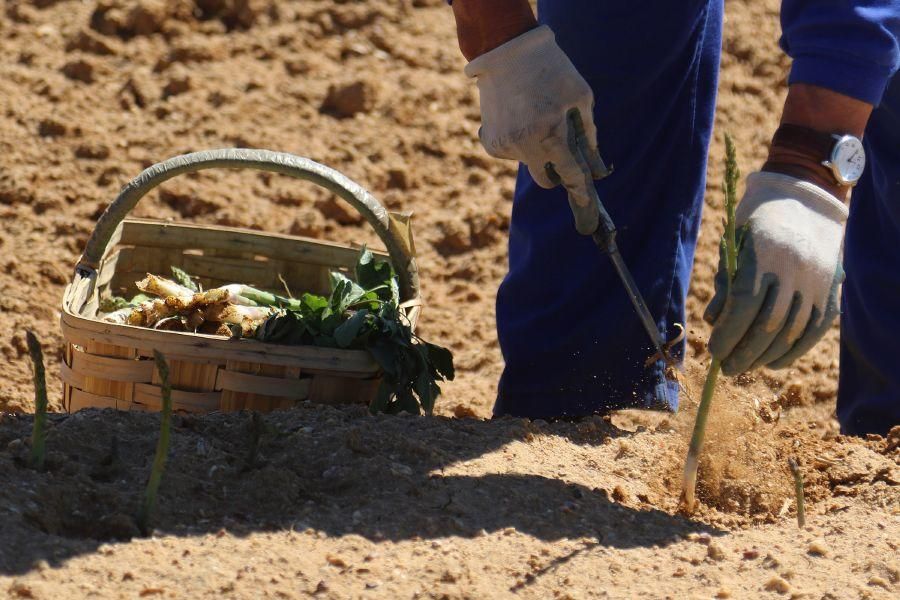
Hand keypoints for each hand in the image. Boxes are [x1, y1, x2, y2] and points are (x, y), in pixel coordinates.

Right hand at [464, 26, 606, 209]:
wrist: (505, 51)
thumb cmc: (551, 70)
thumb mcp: (580, 97)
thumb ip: (589, 134)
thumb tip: (596, 166)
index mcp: (550, 134)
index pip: (570, 175)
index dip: (580, 188)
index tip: (586, 201)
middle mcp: (525, 145)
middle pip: (545, 180)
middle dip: (557, 172)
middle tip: (562, 153)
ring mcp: (505, 145)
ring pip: (529, 163)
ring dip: (536, 150)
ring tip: (536, 116)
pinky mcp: (490, 142)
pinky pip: (512, 153)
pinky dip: (519, 143)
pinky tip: (519, 118)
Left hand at [704, 171, 846, 374]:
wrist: (805, 200)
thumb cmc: (757, 223)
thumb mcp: (734, 246)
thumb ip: (725, 284)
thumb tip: (712, 322)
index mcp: (764, 255)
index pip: (744, 305)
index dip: (728, 334)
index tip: (714, 351)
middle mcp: (794, 270)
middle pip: (767, 325)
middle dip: (743, 352)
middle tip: (727, 368)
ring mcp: (816, 282)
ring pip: (791, 332)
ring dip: (765, 356)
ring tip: (745, 367)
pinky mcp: (831, 292)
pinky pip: (813, 331)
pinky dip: (793, 352)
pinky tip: (772, 363)